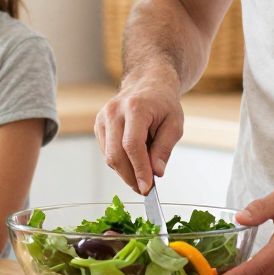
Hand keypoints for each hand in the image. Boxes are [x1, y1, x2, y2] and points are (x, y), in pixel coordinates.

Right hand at [94, 75, 183, 193]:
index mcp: (135, 108)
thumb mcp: (174, 124)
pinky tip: (134, 160)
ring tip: (143, 172)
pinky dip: (120, 162)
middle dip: (130, 177)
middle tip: (145, 189)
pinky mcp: (99, 125)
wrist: (148, 84)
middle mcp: (114, 112)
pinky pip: (107, 152)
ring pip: (109, 156)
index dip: (139, 169)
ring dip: (126, 172)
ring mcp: (103, 118)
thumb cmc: (163, 104)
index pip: (132, 145)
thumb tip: (156, 173)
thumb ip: (164, 148)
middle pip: (116, 154)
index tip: (147, 188)